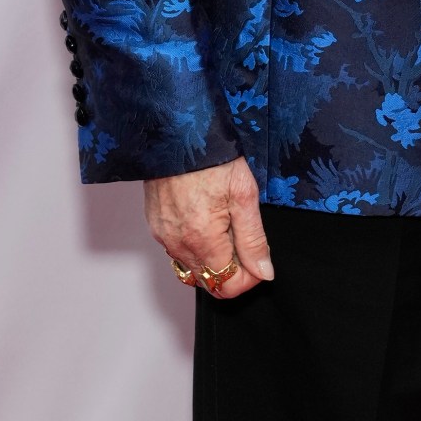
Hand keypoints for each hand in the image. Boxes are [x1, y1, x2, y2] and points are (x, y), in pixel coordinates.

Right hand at [144, 157, 273, 299]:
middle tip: (245, 242)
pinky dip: (197, 248)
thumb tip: (263, 272)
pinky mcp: (157, 226)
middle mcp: (178, 244)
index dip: (250, 278)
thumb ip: (253, 240)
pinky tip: (209, 224)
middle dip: (233, 271)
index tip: (260, 260)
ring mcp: (164, 236)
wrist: (177, 134)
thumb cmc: (212, 158)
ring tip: (227, 229)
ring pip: (193, 269)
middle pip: (209, 282)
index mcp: (202, 240)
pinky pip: (179, 252)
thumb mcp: (244, 196)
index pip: (228, 286)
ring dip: (214, 260)